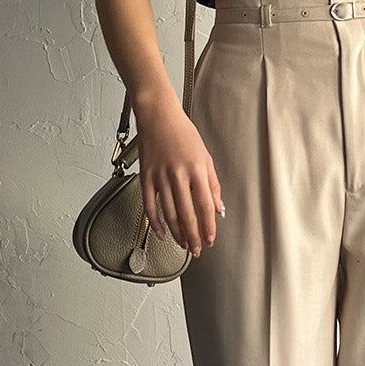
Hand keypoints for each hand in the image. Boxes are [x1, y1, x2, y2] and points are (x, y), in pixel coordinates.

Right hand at [135, 98, 224, 256]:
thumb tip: (218, 209)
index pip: (205, 205)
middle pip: (187, 213)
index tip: (210, 239)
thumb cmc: (183, 133)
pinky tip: (162, 233)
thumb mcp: (205, 157)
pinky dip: (156, 222)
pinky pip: (150, 205)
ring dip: (177, 233)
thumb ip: (213, 185)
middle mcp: (178, 174)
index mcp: (196, 169)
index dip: (208, 226)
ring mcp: (160, 177)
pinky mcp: (146, 177)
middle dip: (193, 235)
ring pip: (169, 213)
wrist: (157, 115)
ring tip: (184, 244)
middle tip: (197, 249)